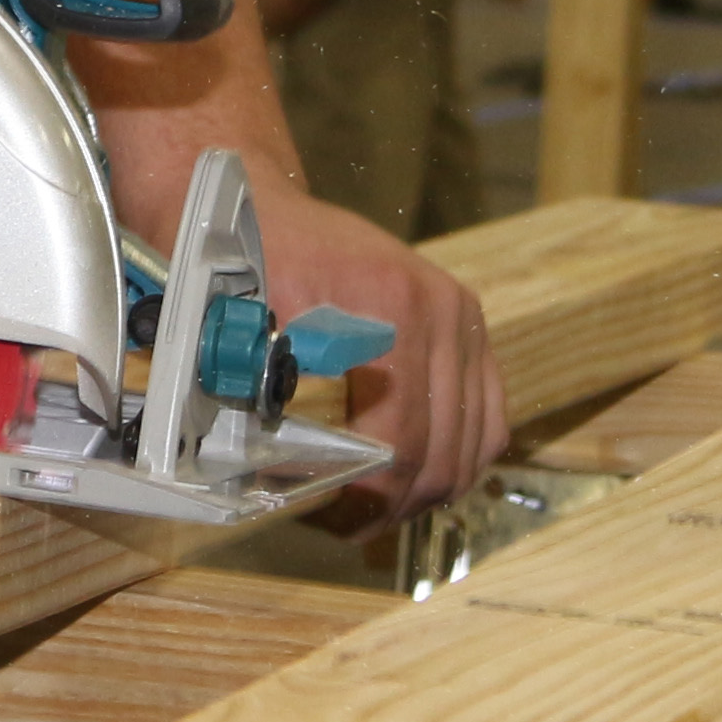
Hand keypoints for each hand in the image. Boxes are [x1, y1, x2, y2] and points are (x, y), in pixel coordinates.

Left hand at [253, 181, 507, 524]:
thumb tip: (280, 480)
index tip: (324, 517)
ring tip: (370, 506)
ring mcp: (461, 313)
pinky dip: (457, 456)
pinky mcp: (467, 321)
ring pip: (472, 443)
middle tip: (343, 524)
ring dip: (426, 488)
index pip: (400, 440)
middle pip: (442, 451)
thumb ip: (257, 395)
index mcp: (389, 306)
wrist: (254, 198)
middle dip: (393, 504)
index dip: (365, 496)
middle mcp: (440, 307)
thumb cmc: (237, 257)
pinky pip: (487, 416)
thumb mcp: (234, 322)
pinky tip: (411, 476)